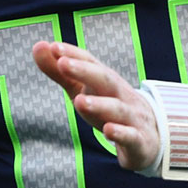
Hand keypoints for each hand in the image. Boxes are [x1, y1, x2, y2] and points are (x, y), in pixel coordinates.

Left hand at [32, 41, 159, 172]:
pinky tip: (108, 131)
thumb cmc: (109, 109)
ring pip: (117, 109)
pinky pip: (131, 136)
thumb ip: (61, 73)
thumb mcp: (83, 91)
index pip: (91, 63)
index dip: (74, 54)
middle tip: (63, 63)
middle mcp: (120, 95)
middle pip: (105, 80)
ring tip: (79, 101)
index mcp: (105, 81)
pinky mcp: (139, 141)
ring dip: (99, 104)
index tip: (54, 46)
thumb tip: (38, 46)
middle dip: (85, 71)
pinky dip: (120, 133)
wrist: (150, 137)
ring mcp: (132, 117)